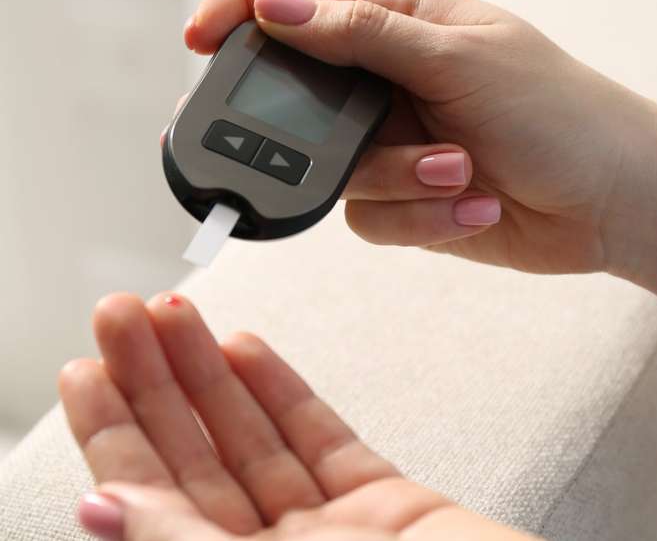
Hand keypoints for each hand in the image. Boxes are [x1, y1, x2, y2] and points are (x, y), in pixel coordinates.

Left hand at [60, 293, 539, 540]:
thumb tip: (100, 512)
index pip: (151, 500)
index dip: (113, 431)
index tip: (87, 369)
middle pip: (196, 459)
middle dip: (157, 380)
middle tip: (125, 317)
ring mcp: (332, 536)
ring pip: (254, 438)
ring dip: (214, 373)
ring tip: (181, 319)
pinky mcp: (388, 507)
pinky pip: (323, 440)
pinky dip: (286, 392)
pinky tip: (253, 355)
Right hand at [164, 0, 656, 273]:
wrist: (609, 199)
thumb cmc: (560, 113)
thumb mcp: (460, 58)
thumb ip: (363, 36)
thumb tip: (277, 8)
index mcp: (404, 25)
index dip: (244, 12)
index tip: (201, 40)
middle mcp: (392, 83)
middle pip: (308, 101)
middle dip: (333, 136)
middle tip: (398, 143)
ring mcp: (398, 144)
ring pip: (342, 174)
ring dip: (404, 182)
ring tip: (466, 173)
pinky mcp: (409, 199)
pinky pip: (375, 219)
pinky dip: (424, 216)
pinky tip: (477, 204)